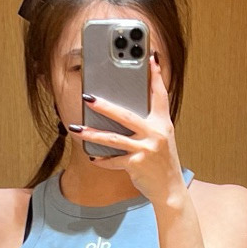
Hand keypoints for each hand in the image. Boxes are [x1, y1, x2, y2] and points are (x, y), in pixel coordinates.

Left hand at [66, 53, 185, 206]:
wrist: (170, 190)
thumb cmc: (162, 162)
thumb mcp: (161, 139)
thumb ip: (149, 124)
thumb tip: (125, 111)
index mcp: (163, 123)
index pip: (160, 95)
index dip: (155, 76)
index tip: (150, 57)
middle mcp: (156, 133)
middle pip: (126, 115)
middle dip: (104, 106)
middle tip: (87, 97)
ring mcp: (147, 148)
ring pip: (114, 139)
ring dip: (92, 134)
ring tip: (75, 130)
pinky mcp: (137, 163)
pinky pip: (114, 160)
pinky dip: (102, 159)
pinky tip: (92, 157)